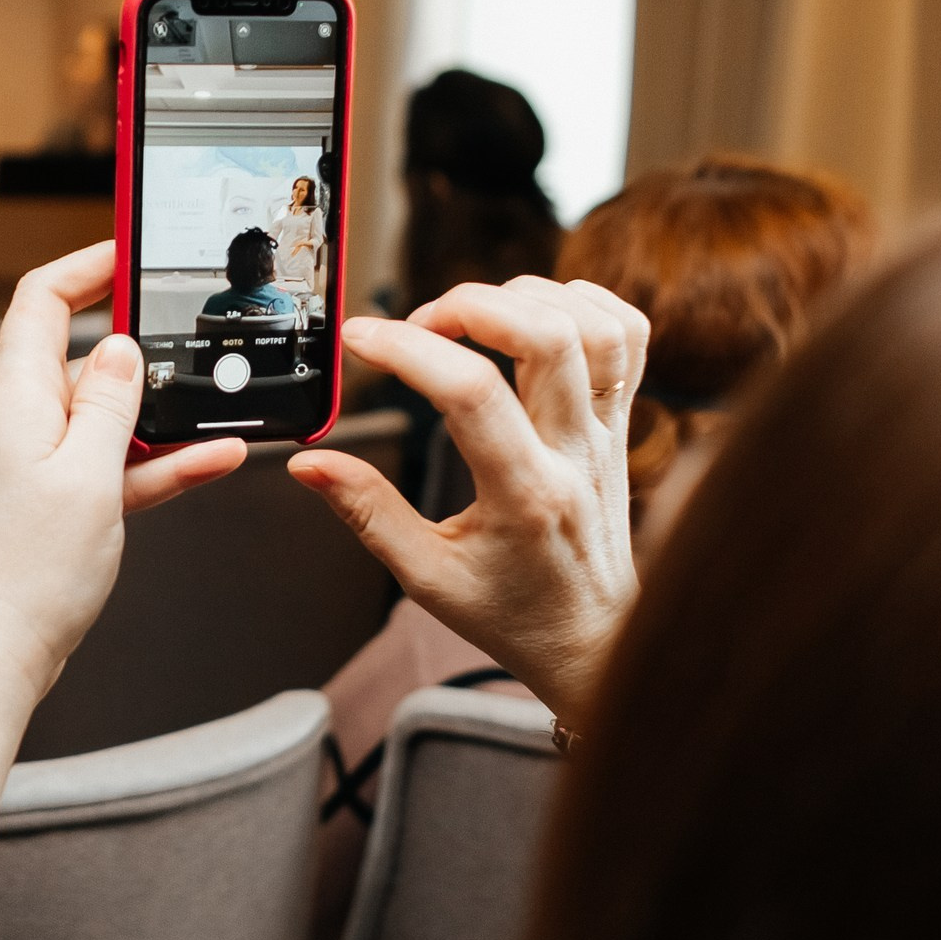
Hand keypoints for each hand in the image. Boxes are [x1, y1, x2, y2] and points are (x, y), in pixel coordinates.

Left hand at [0, 242, 245, 716]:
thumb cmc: (28, 574)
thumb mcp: (89, 475)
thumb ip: (111, 403)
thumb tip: (118, 347)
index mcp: (11, 398)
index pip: (41, 300)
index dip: (87, 267)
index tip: (133, 253)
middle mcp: (9, 422)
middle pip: (78, 360)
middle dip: (141, 359)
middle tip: (197, 353)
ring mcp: (23, 464)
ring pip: (100, 420)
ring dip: (157, 422)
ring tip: (220, 424)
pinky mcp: (39, 504)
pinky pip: (101, 467)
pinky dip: (147, 464)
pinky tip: (207, 462)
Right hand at [288, 277, 648, 717]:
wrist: (594, 640)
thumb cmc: (515, 614)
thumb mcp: (426, 576)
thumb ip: (366, 512)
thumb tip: (310, 463)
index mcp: (525, 496)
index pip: (471, 393)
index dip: (407, 349)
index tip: (361, 340)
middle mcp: (576, 454)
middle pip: (546, 336)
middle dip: (470, 304)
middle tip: (421, 323)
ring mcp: (609, 433)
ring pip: (593, 325)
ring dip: (525, 298)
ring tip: (473, 318)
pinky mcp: (624, 422)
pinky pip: (630, 336)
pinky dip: (584, 304)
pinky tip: (536, 316)